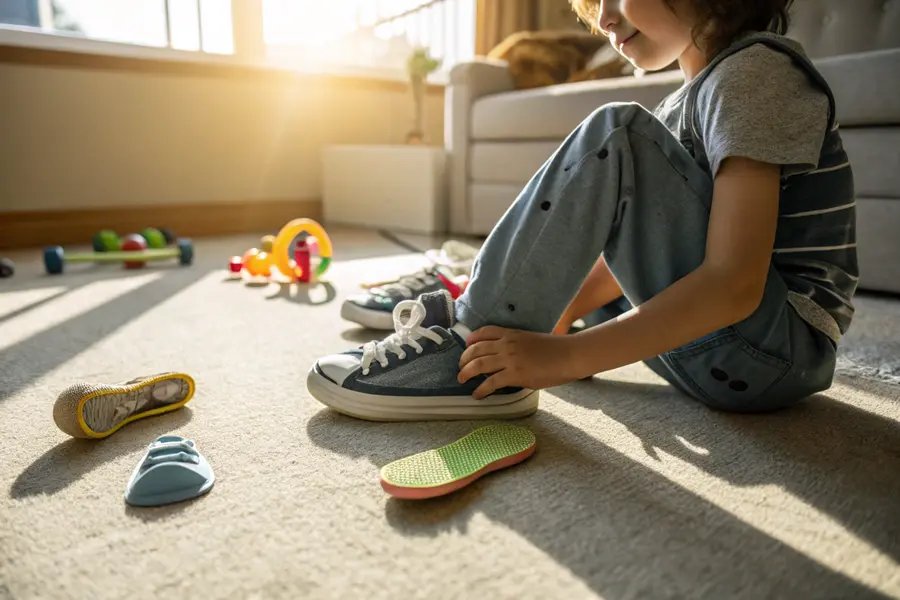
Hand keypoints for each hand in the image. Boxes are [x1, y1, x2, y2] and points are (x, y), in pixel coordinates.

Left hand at [458, 326, 581, 398]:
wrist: (568, 355)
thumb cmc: (555, 349)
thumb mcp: (531, 339)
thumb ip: (516, 345)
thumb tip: (507, 356)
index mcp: (511, 334)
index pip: (484, 332)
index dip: (472, 339)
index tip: (467, 346)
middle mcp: (506, 344)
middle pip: (476, 349)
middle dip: (464, 359)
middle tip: (461, 368)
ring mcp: (509, 359)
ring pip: (478, 365)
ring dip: (466, 373)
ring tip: (461, 380)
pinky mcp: (514, 374)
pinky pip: (490, 382)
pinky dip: (481, 389)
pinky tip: (477, 394)